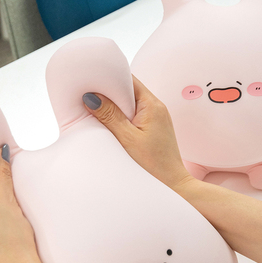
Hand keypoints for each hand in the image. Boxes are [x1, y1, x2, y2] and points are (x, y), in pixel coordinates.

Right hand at [83, 75, 193, 191]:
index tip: (92, 79)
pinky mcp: (153, 129)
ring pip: (130, 104)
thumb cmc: (153, 165)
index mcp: (152, 105)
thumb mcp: (127, 139)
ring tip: (95, 108)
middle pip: (129, 90)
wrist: (173, 185)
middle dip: (109, 91)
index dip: (110, 77)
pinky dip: (120, 116)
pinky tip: (109, 123)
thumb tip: (91, 97)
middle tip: (88, 93)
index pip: (129, 80)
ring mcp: (155, 118)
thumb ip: (110, 116)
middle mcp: (156, 108)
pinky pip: (133, 115)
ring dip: (114, 105)